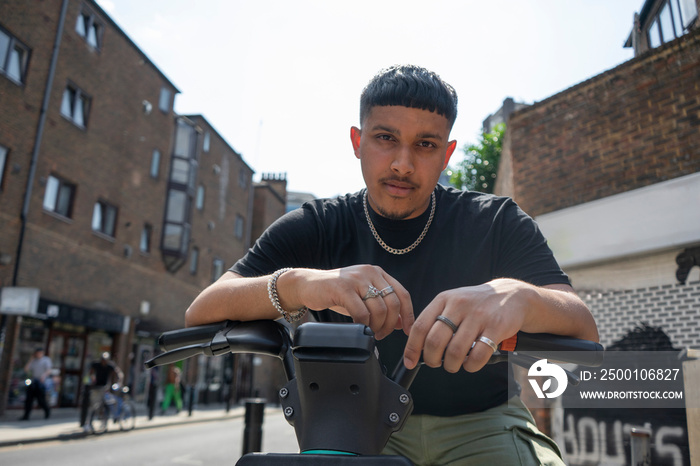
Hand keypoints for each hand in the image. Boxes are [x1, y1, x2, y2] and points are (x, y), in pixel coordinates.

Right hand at [283, 266, 413, 338]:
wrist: (308, 285)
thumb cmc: (337, 293)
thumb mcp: (363, 298)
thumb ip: (382, 307)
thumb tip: (403, 323)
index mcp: (378, 273)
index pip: (402, 294)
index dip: (408, 314)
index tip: (408, 331)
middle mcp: (369, 272)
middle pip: (393, 303)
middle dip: (390, 325)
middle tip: (382, 334)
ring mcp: (356, 279)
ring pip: (379, 309)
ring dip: (377, 326)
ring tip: (370, 332)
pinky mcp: (342, 288)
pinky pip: (361, 312)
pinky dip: (363, 325)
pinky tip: (359, 327)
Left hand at [403, 279, 533, 372]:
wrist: (512, 295)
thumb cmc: (477, 304)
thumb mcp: (453, 302)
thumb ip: (435, 320)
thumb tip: (416, 347)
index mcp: (444, 299)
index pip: (420, 326)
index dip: (412, 348)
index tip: (409, 361)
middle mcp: (459, 305)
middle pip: (435, 341)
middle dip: (431, 359)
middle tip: (435, 363)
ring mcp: (478, 315)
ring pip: (455, 351)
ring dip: (451, 365)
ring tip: (454, 364)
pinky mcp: (496, 326)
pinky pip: (478, 355)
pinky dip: (471, 366)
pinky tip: (470, 362)